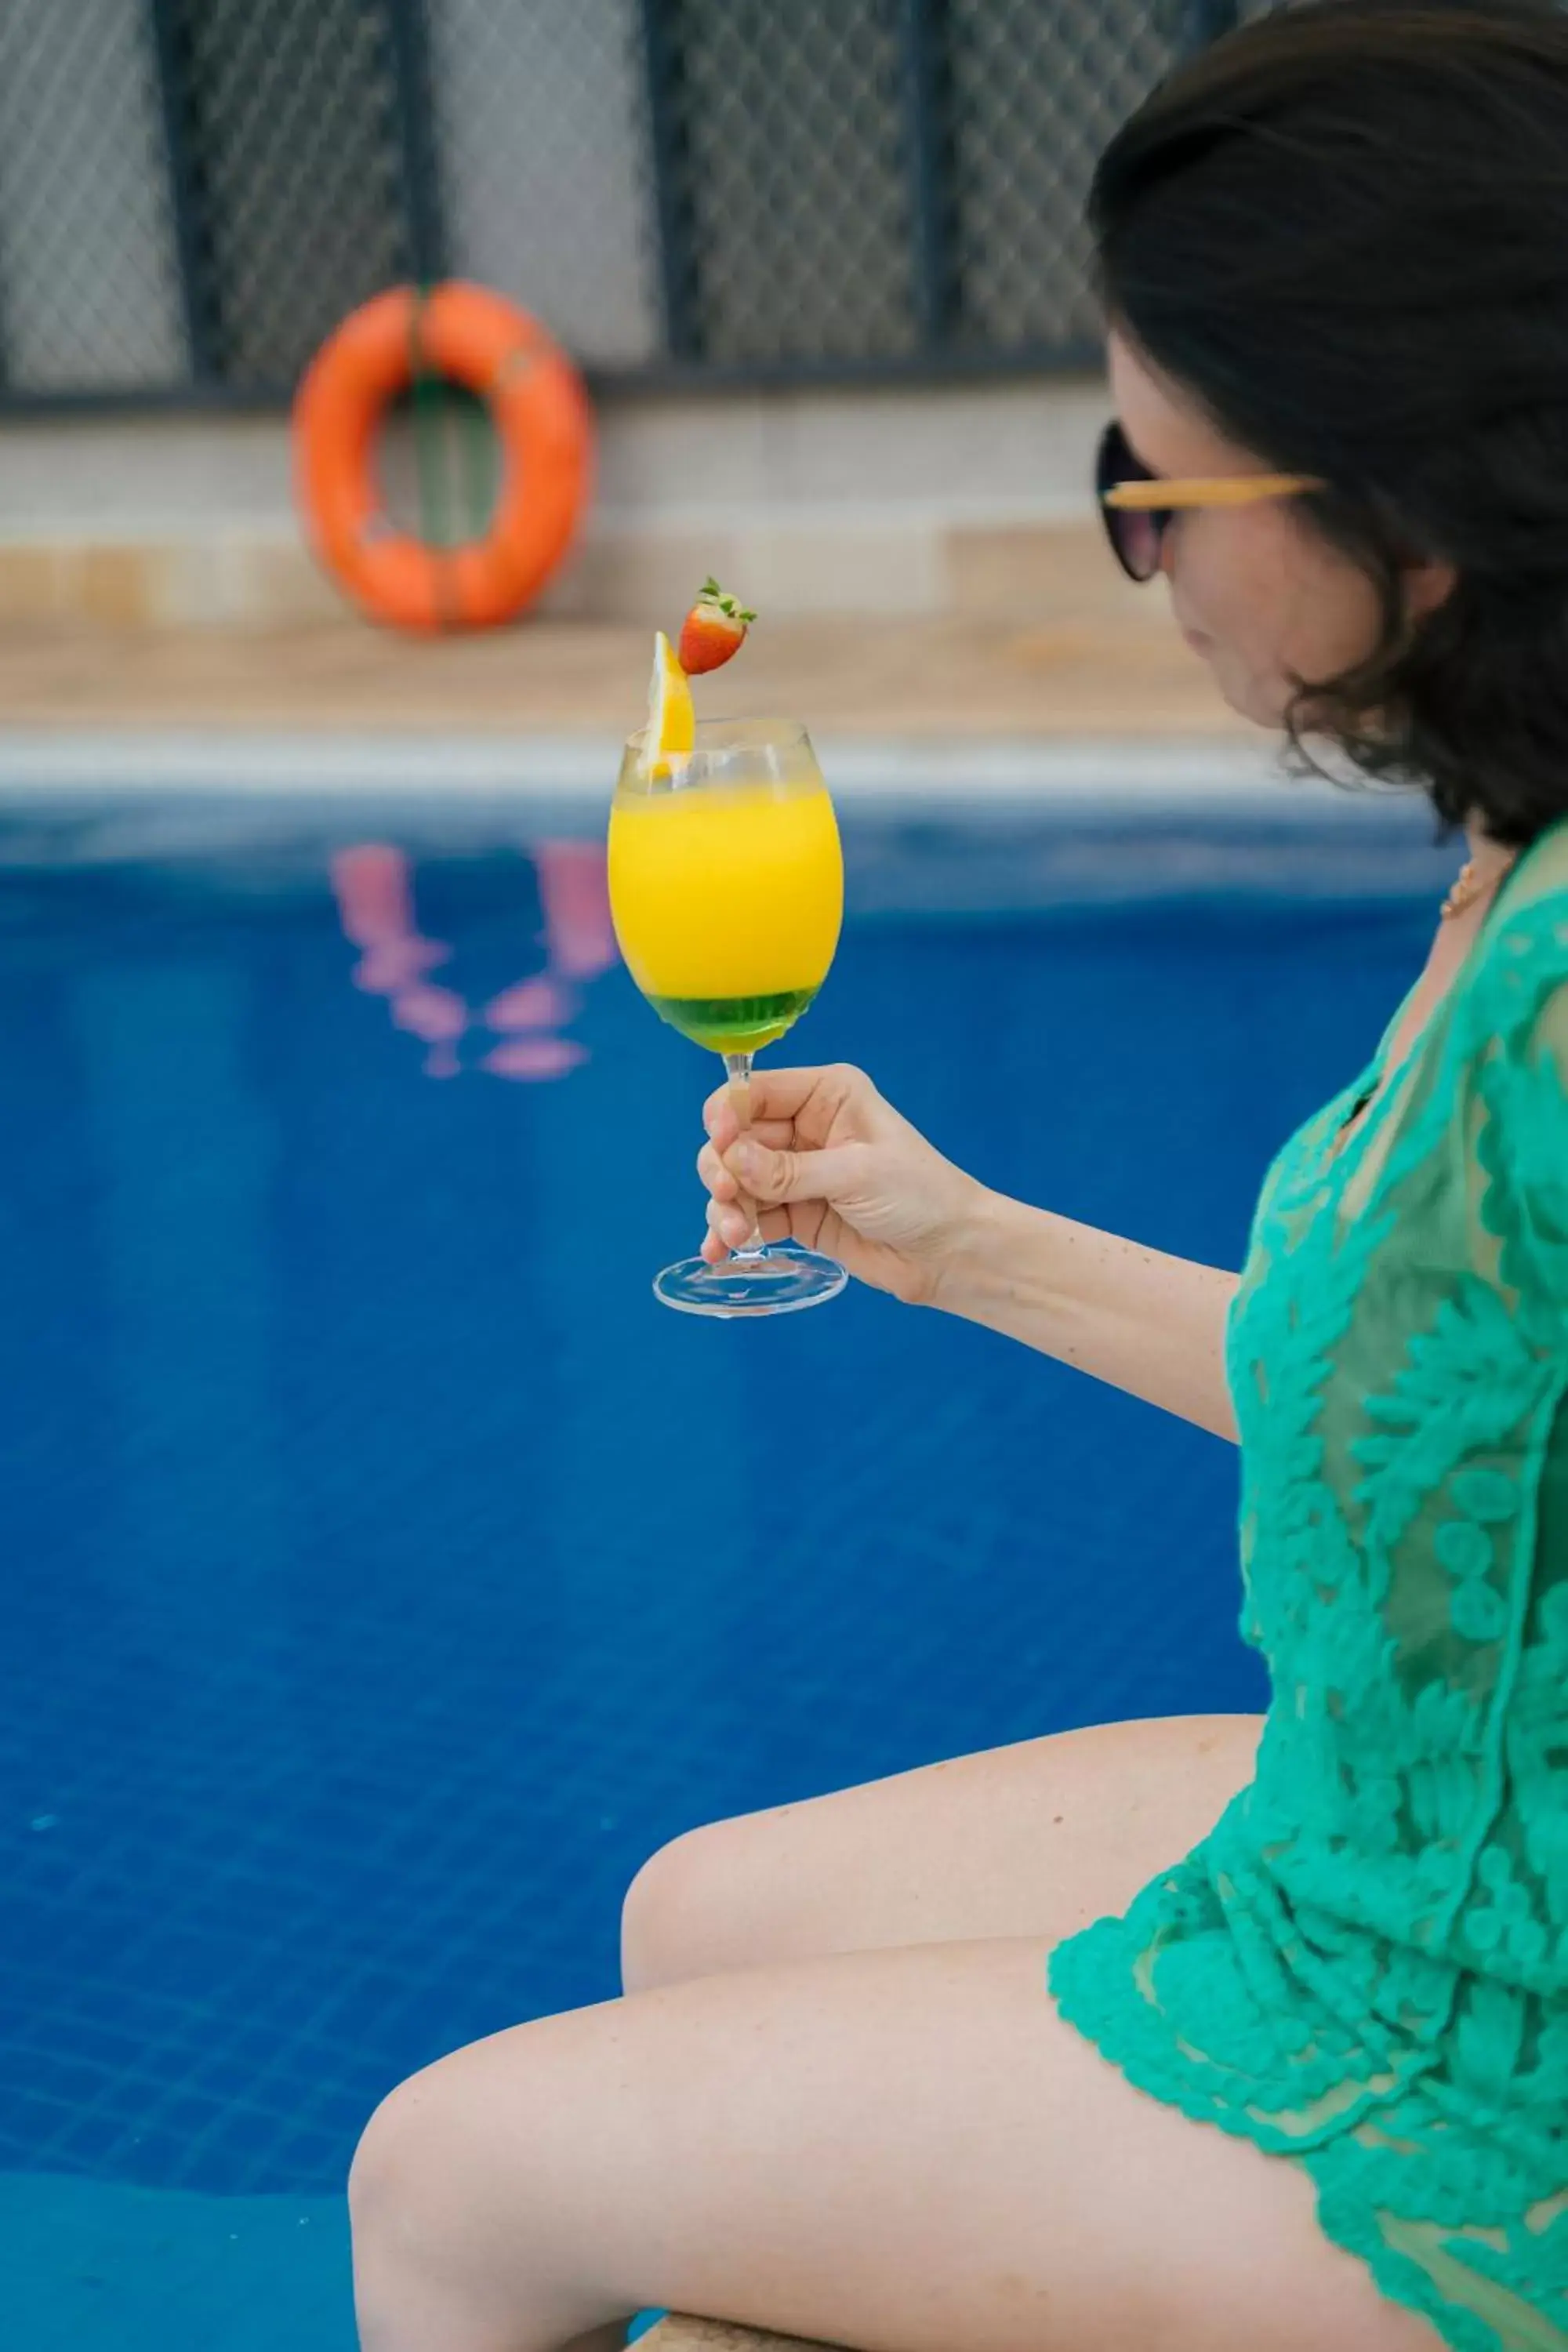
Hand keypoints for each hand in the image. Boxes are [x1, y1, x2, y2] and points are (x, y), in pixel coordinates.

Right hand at [696, 1063, 985, 1305]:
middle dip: (723, 1169)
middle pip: (735, 1138)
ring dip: (724, 1207)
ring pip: (736, 1180)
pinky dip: (730, 1231)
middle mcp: (805, 1127)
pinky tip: (719, 1251)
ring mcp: (796, 1172)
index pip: (756, 1092)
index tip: (719, 1144)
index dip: (727, 1115)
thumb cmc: (919, 1195)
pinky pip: (749, 1215)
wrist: (949, 1254)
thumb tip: (729, 1158)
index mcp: (826, 1095)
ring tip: (734, 1236)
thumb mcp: (856, 1174)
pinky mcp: (795, 1213)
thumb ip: (789, 1170)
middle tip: (726, 1198)